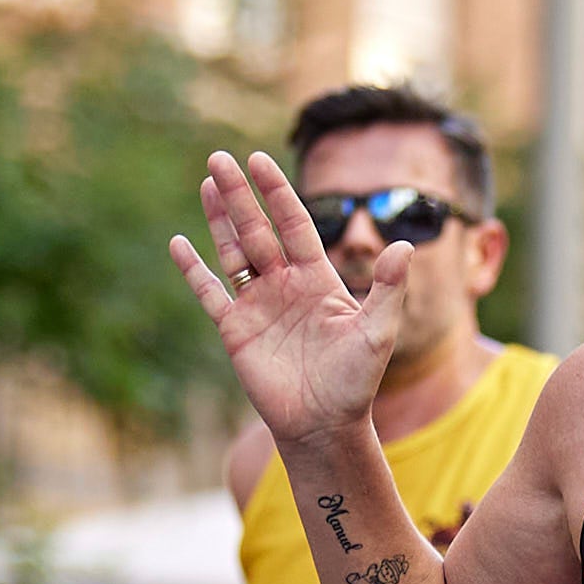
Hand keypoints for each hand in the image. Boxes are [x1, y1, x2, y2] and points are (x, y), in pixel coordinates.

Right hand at [173, 153, 401, 446]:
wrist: (325, 425)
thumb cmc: (356, 382)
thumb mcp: (377, 333)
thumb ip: (388, 289)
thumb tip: (404, 245)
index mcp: (316, 279)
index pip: (294, 224)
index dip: (276, 193)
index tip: (259, 161)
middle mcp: (284, 285)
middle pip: (257, 230)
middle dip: (239, 194)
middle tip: (220, 157)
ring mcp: (258, 306)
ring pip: (233, 252)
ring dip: (219, 219)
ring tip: (206, 181)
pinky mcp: (235, 330)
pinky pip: (210, 293)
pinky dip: (194, 270)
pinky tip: (179, 243)